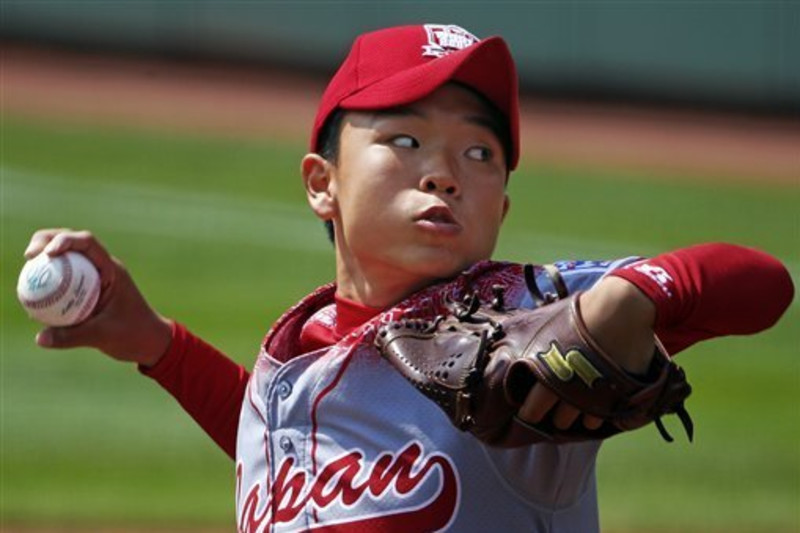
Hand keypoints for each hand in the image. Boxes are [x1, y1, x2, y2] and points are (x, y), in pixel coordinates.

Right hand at [23, 229, 171, 367]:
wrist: (150, 343)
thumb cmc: (134, 335)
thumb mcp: (103, 336)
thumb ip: (72, 337)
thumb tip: (39, 338)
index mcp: (111, 269)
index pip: (87, 243)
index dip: (64, 240)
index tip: (46, 253)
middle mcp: (102, 268)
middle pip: (71, 243)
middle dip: (47, 242)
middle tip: (29, 256)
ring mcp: (94, 278)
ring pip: (66, 260)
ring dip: (46, 260)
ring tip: (27, 271)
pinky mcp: (87, 290)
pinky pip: (64, 279)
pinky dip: (49, 281)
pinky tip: (31, 294)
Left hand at [517, 276, 656, 430]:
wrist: (621, 310)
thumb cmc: (578, 314)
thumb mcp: (543, 321)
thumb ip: (523, 336)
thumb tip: (501, 339)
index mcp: (542, 374)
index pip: (530, 412)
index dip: (530, 411)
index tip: (531, 407)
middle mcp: (564, 390)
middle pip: (555, 420)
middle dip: (552, 416)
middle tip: (553, 407)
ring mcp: (589, 397)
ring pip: (575, 421)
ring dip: (572, 416)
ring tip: (574, 404)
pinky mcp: (612, 399)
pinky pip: (597, 420)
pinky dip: (594, 416)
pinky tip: (593, 404)